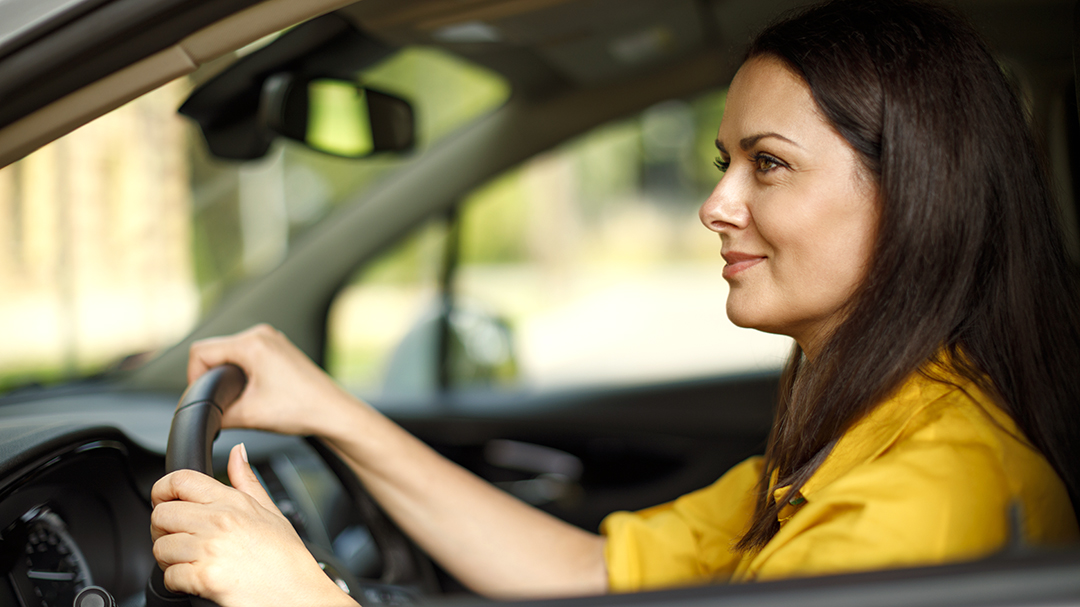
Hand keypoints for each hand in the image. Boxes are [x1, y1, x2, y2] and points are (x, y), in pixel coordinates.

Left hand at [151, 444, 355, 606]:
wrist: (298, 594)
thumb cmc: (286, 558)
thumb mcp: (270, 511)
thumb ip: (247, 479)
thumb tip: (237, 452)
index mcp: (232, 501)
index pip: (179, 480)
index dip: (163, 491)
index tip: (165, 503)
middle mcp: (219, 521)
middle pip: (161, 515)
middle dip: (163, 530)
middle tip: (179, 540)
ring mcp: (211, 549)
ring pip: (160, 548)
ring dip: (169, 560)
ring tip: (190, 563)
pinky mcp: (205, 577)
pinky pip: (169, 577)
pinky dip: (177, 583)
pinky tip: (196, 580)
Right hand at [188, 324, 357, 436]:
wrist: (334, 413)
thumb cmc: (302, 409)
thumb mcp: (249, 415)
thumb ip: (217, 414)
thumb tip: (203, 416)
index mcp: (253, 343)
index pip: (201, 352)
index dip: (194, 377)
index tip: (203, 397)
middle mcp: (263, 335)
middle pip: (216, 350)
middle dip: (212, 376)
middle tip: (221, 402)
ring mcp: (273, 340)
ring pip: (232, 353)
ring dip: (228, 375)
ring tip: (240, 399)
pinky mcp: (280, 350)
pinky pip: (249, 355)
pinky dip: (244, 373)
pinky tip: (253, 392)